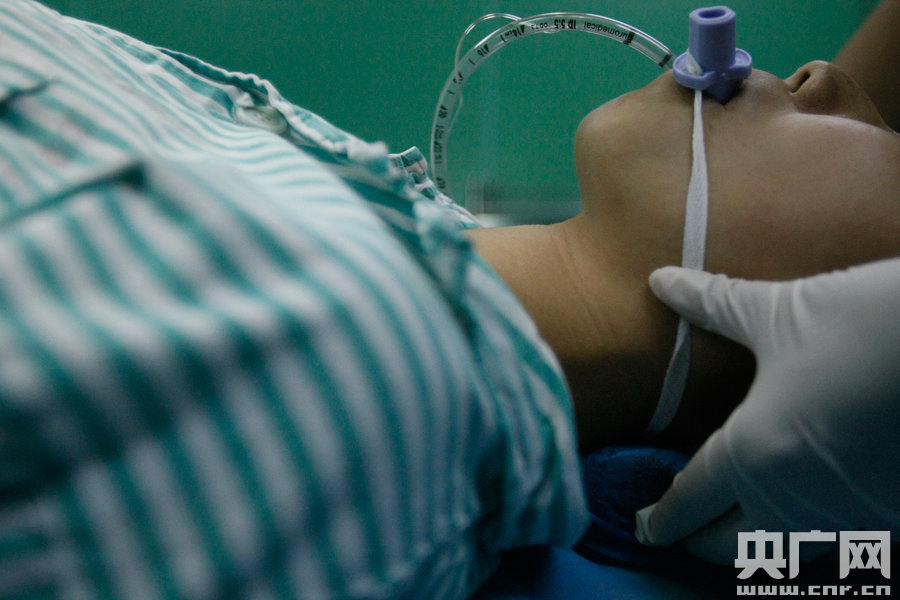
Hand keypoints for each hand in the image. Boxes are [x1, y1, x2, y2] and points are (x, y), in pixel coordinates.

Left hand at [634, 258, 899, 563]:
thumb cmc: (871, 326)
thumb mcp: (783, 312)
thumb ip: (716, 304)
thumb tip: (661, 281)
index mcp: (754, 455)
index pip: (690, 503)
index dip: (661, 519)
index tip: (644, 528)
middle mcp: (797, 502)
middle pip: (729, 545)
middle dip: (700, 537)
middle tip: (685, 520)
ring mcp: (853, 518)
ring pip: (784, 551)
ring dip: (754, 539)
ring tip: (740, 513)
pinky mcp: (895, 518)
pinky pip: (838, 542)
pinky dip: (810, 533)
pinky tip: (808, 503)